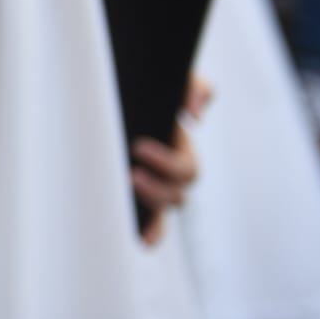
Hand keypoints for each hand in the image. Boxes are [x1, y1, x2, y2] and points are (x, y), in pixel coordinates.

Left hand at [135, 76, 211, 246]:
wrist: (124, 88)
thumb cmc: (148, 83)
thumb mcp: (172, 78)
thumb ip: (193, 86)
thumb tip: (195, 116)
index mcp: (180, 146)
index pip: (185, 169)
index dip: (166, 164)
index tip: (138, 148)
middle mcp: (171, 169)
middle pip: (178, 194)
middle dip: (157, 189)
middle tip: (131, 175)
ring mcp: (157, 182)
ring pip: (166, 207)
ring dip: (151, 207)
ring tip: (127, 191)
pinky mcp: (141, 191)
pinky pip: (154, 219)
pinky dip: (153, 231)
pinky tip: (142, 239)